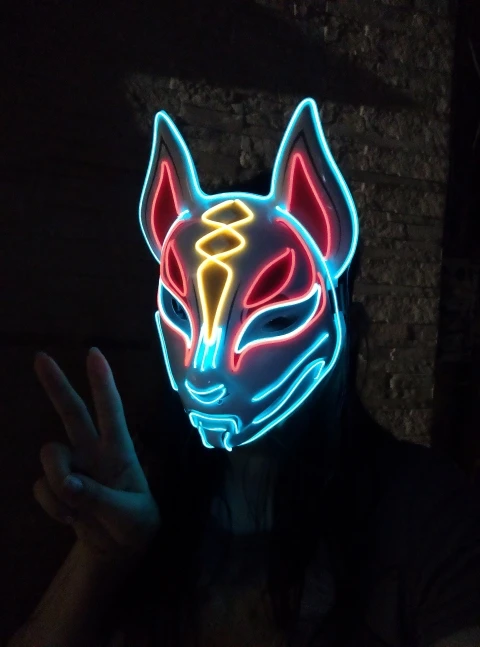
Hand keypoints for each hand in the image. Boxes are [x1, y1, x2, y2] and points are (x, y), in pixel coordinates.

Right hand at [32, 347, 160, 561]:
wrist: (117, 551)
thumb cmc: (135, 525)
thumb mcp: (130, 517)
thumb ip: (101, 500)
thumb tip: (69, 485)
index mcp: (120, 450)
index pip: (112, 411)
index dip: (103, 383)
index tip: (94, 354)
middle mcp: (94, 451)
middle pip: (72, 412)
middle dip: (56, 385)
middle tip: (40, 357)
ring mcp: (74, 467)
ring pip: (51, 455)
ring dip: (58, 482)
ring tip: (77, 509)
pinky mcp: (57, 487)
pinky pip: (42, 488)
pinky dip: (53, 507)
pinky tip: (71, 518)